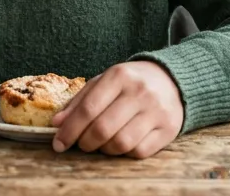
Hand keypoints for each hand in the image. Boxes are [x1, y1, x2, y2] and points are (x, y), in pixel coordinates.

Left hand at [52, 61, 183, 157]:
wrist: (171, 80)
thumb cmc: (130, 83)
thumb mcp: (103, 83)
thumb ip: (79, 101)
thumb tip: (58, 123)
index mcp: (119, 76)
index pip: (88, 108)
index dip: (70, 130)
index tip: (58, 143)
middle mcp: (139, 92)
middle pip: (103, 128)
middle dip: (85, 142)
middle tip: (81, 144)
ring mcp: (156, 111)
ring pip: (121, 143)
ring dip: (105, 150)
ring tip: (101, 144)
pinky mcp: (169, 129)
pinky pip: (140, 152)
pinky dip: (125, 153)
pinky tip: (122, 144)